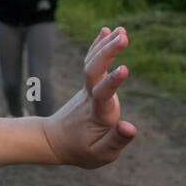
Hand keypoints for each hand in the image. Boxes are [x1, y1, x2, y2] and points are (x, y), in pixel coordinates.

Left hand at [41, 26, 137, 168]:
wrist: (55, 142)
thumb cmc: (81, 150)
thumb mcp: (100, 154)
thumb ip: (115, 141)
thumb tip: (130, 127)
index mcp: (97, 114)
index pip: (102, 95)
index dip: (112, 82)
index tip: (124, 68)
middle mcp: (90, 97)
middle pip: (94, 71)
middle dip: (108, 53)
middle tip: (123, 36)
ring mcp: (87, 89)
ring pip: (93, 64)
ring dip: (105, 46)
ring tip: (121, 31)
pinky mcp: (88, 85)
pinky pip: (92, 62)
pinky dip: (98, 46)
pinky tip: (107, 31)